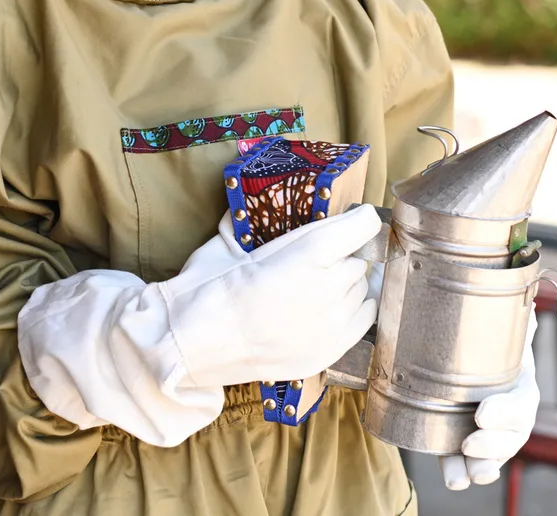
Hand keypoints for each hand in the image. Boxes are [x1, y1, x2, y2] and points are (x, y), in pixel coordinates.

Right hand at [15, 204, 380, 447]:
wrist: (192, 343)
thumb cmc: (208, 287)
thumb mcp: (233, 242)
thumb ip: (260, 223)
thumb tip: (262, 204)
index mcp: (307, 255)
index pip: (362, 226)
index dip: (359, 221)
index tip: (353, 221)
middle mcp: (329, 288)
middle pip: (361, 261)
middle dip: (344, 256)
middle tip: (319, 260)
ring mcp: (332, 325)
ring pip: (364, 291)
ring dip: (348, 285)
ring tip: (318, 287)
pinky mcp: (330, 351)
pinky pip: (364, 321)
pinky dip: (353, 311)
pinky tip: (329, 309)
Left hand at [440, 307, 539, 489]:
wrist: (475, 370)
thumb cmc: (489, 352)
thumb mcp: (498, 339)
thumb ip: (510, 327)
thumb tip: (527, 307)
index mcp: (520, 389)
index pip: (519, 404)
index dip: (503, 412)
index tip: (481, 415)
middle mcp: (512, 418)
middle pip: (510, 437)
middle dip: (492, 444)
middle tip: (468, 442)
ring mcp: (495, 437)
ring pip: (495, 457)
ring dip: (482, 466)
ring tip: (467, 473)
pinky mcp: (472, 449)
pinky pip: (473, 466)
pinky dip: (465, 474)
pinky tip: (457, 478)